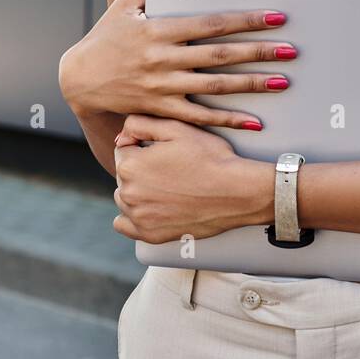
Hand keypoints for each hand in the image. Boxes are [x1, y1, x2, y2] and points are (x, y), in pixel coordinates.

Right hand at [59, 0, 294, 130]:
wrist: (79, 79)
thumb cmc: (106, 37)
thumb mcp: (125, 6)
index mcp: (160, 29)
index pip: (212, 23)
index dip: (246, 20)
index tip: (276, 17)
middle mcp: (164, 58)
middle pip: (221, 55)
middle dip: (258, 52)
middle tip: (291, 50)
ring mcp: (164, 86)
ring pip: (216, 87)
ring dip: (251, 85)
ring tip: (283, 82)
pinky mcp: (162, 109)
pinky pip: (200, 117)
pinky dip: (228, 120)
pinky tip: (255, 122)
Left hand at [112, 113, 267, 242]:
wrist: (236, 192)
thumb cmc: (210, 157)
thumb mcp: (177, 129)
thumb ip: (141, 123)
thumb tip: (122, 132)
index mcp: (130, 165)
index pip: (122, 149)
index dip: (142, 145)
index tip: (161, 150)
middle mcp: (128, 193)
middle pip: (123, 175)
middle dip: (139, 168)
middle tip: (169, 168)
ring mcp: (138, 217)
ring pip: (125, 198)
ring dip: (137, 191)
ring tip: (166, 186)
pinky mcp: (150, 235)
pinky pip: (124, 225)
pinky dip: (133, 216)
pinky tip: (150, 208)